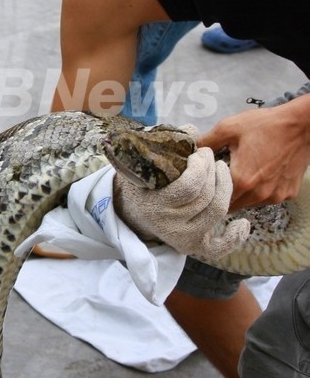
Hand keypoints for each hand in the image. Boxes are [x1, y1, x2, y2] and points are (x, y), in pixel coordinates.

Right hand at [113, 147, 250, 261]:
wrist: (133, 212)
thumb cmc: (143, 182)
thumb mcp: (146, 160)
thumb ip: (167, 142)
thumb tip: (192, 130)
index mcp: (154, 205)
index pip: (190, 185)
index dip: (200, 166)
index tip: (200, 153)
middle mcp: (169, 226)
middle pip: (207, 196)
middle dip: (213, 170)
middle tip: (210, 157)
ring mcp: (183, 239)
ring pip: (217, 211)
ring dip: (225, 187)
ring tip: (221, 170)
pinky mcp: (195, 247)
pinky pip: (220, 247)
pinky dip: (234, 237)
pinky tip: (243, 223)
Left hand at [200, 101, 309, 209]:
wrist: (302, 125)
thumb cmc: (266, 125)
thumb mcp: (229, 128)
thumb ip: (206, 142)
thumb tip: (188, 151)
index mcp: (242, 180)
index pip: (215, 199)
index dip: (207, 191)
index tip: (204, 183)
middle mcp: (259, 194)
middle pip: (231, 206)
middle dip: (222, 195)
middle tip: (220, 178)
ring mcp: (275, 197)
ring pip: (249, 205)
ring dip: (241, 194)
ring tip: (241, 172)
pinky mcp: (288, 194)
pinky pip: (267, 199)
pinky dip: (260, 191)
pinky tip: (260, 173)